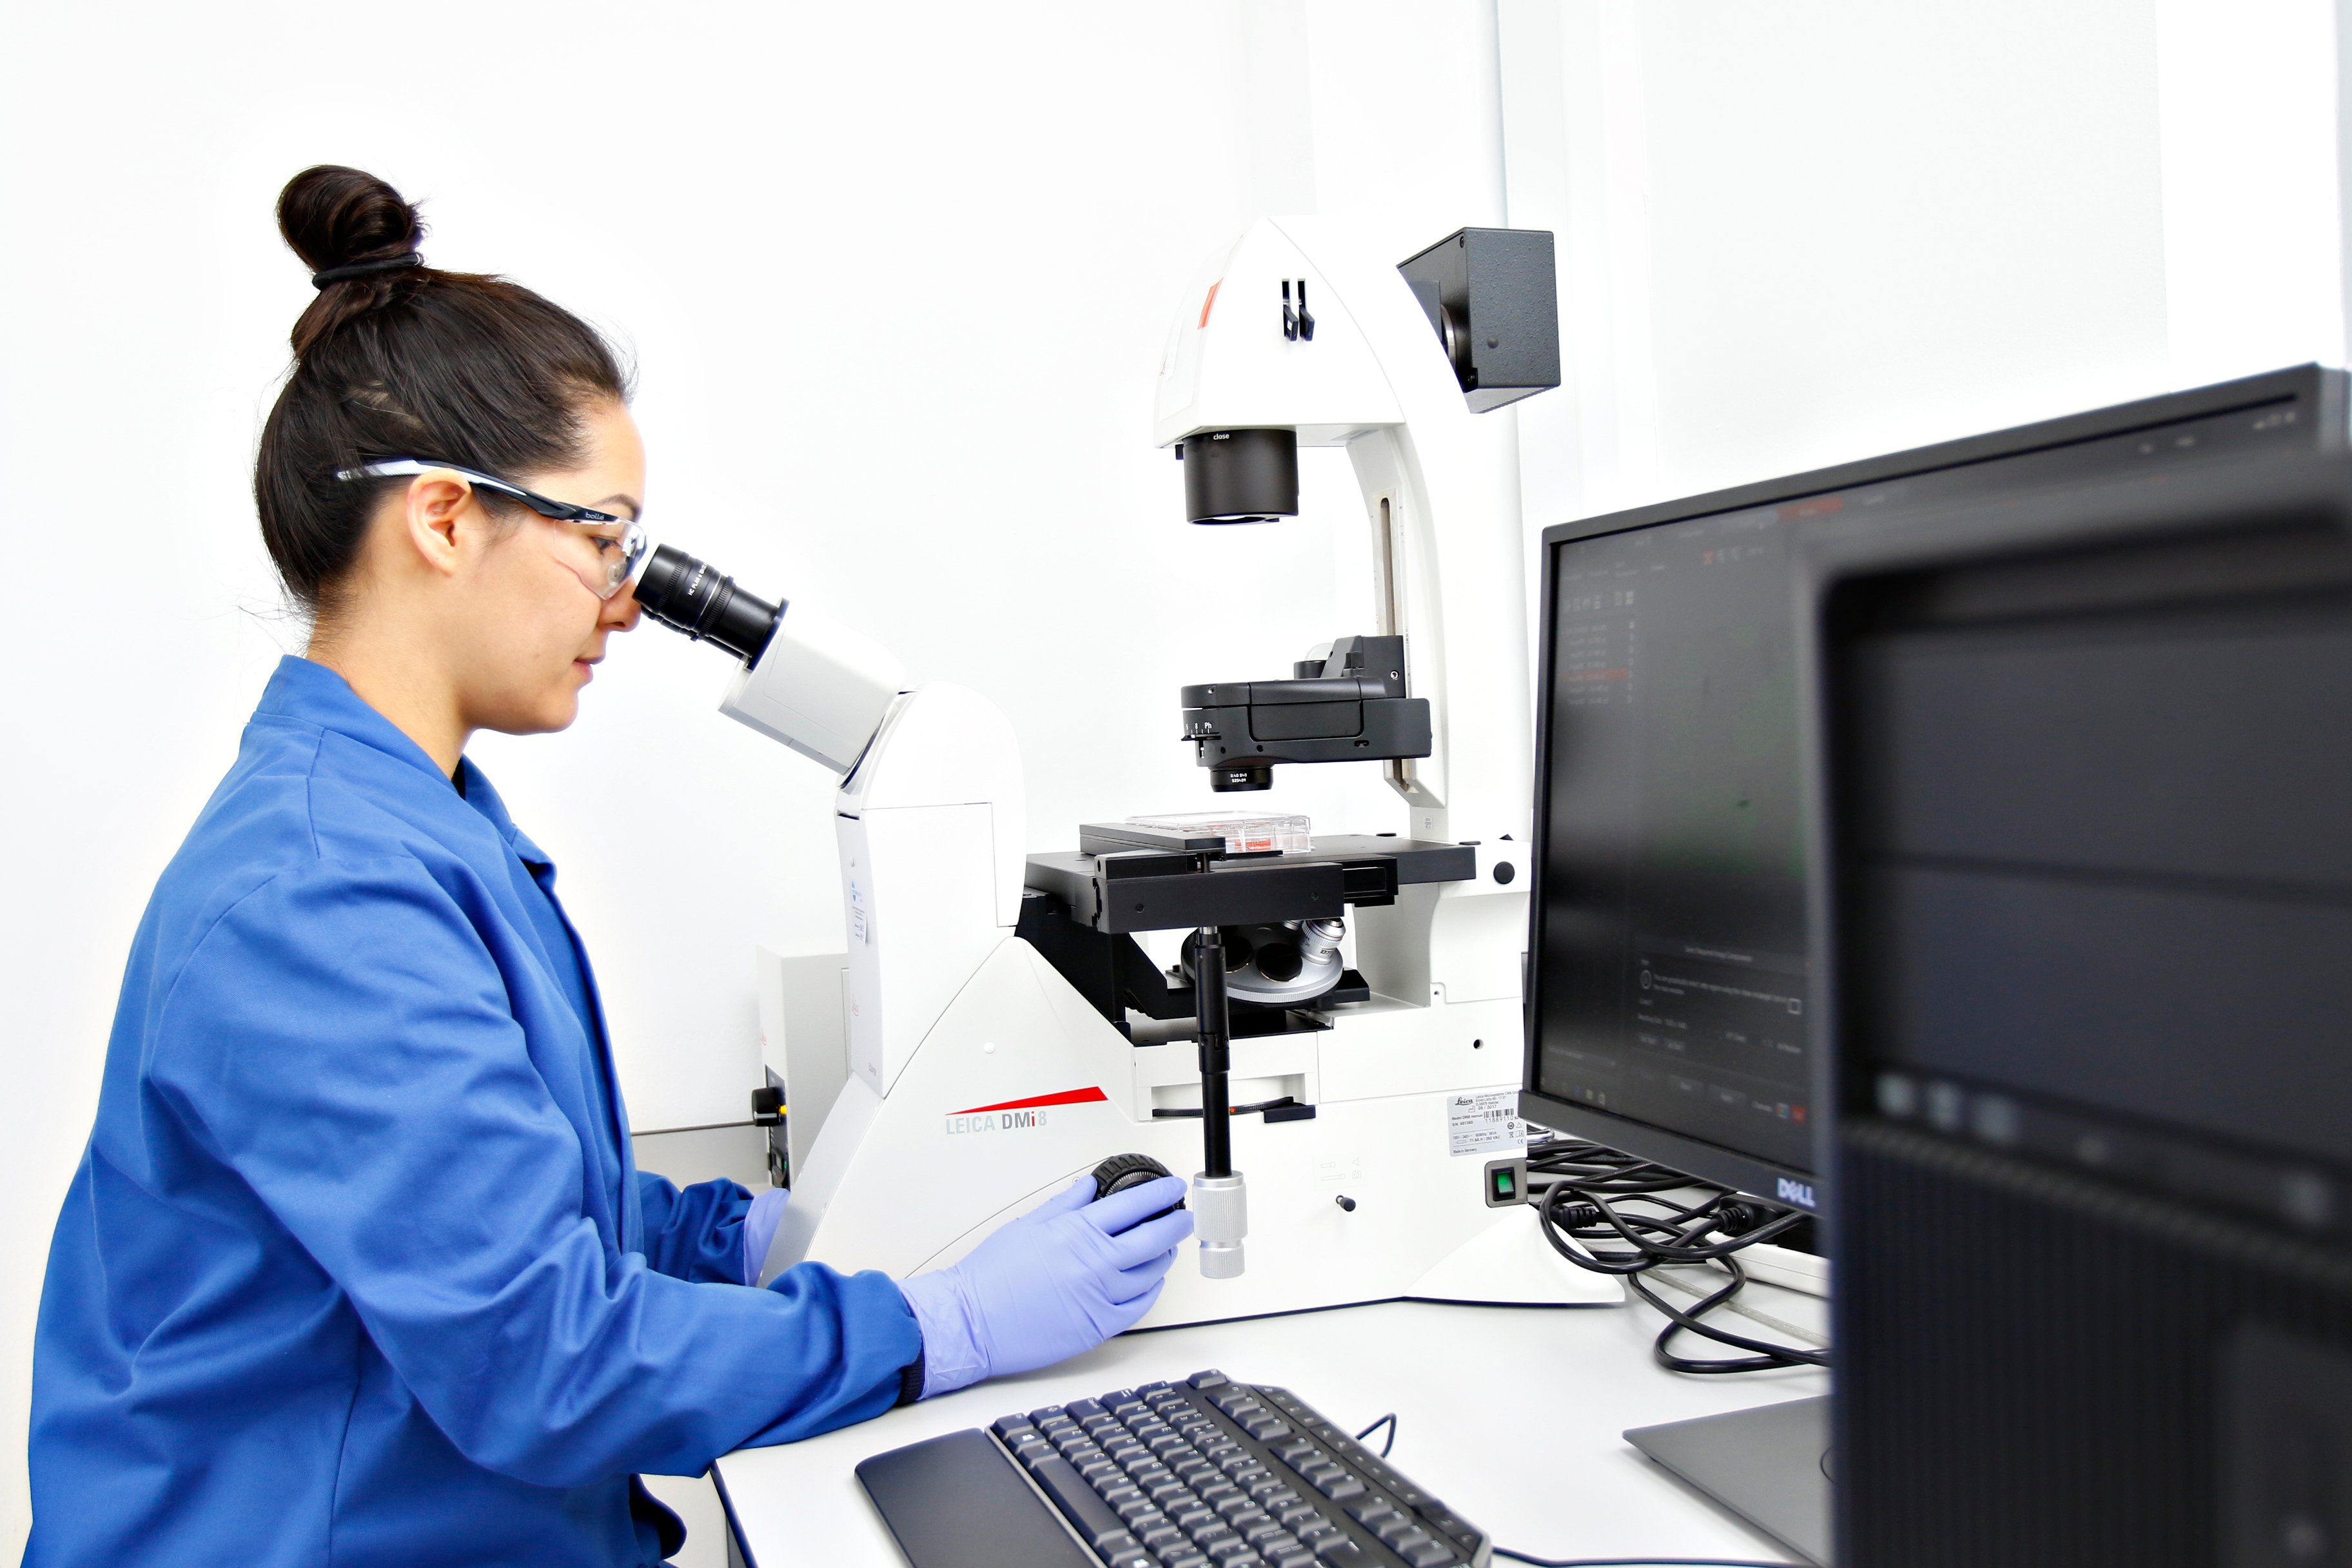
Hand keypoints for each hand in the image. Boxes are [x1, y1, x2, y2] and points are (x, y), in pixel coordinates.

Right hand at [898, 1173, 1193, 1395]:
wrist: (972, 1321)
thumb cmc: (991, 1277)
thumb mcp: (1027, 1226)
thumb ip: (1064, 1205)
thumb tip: (1088, 1187)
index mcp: (1076, 1232)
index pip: (1133, 1205)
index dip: (1160, 1193)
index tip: (1172, 1188)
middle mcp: (1094, 1263)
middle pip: (1154, 1238)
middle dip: (1176, 1223)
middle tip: (1183, 1217)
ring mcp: (1099, 1296)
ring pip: (1152, 1273)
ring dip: (1165, 1258)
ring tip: (1166, 1249)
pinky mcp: (1098, 1327)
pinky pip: (1139, 1307)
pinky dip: (1150, 1292)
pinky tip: (1150, 1284)